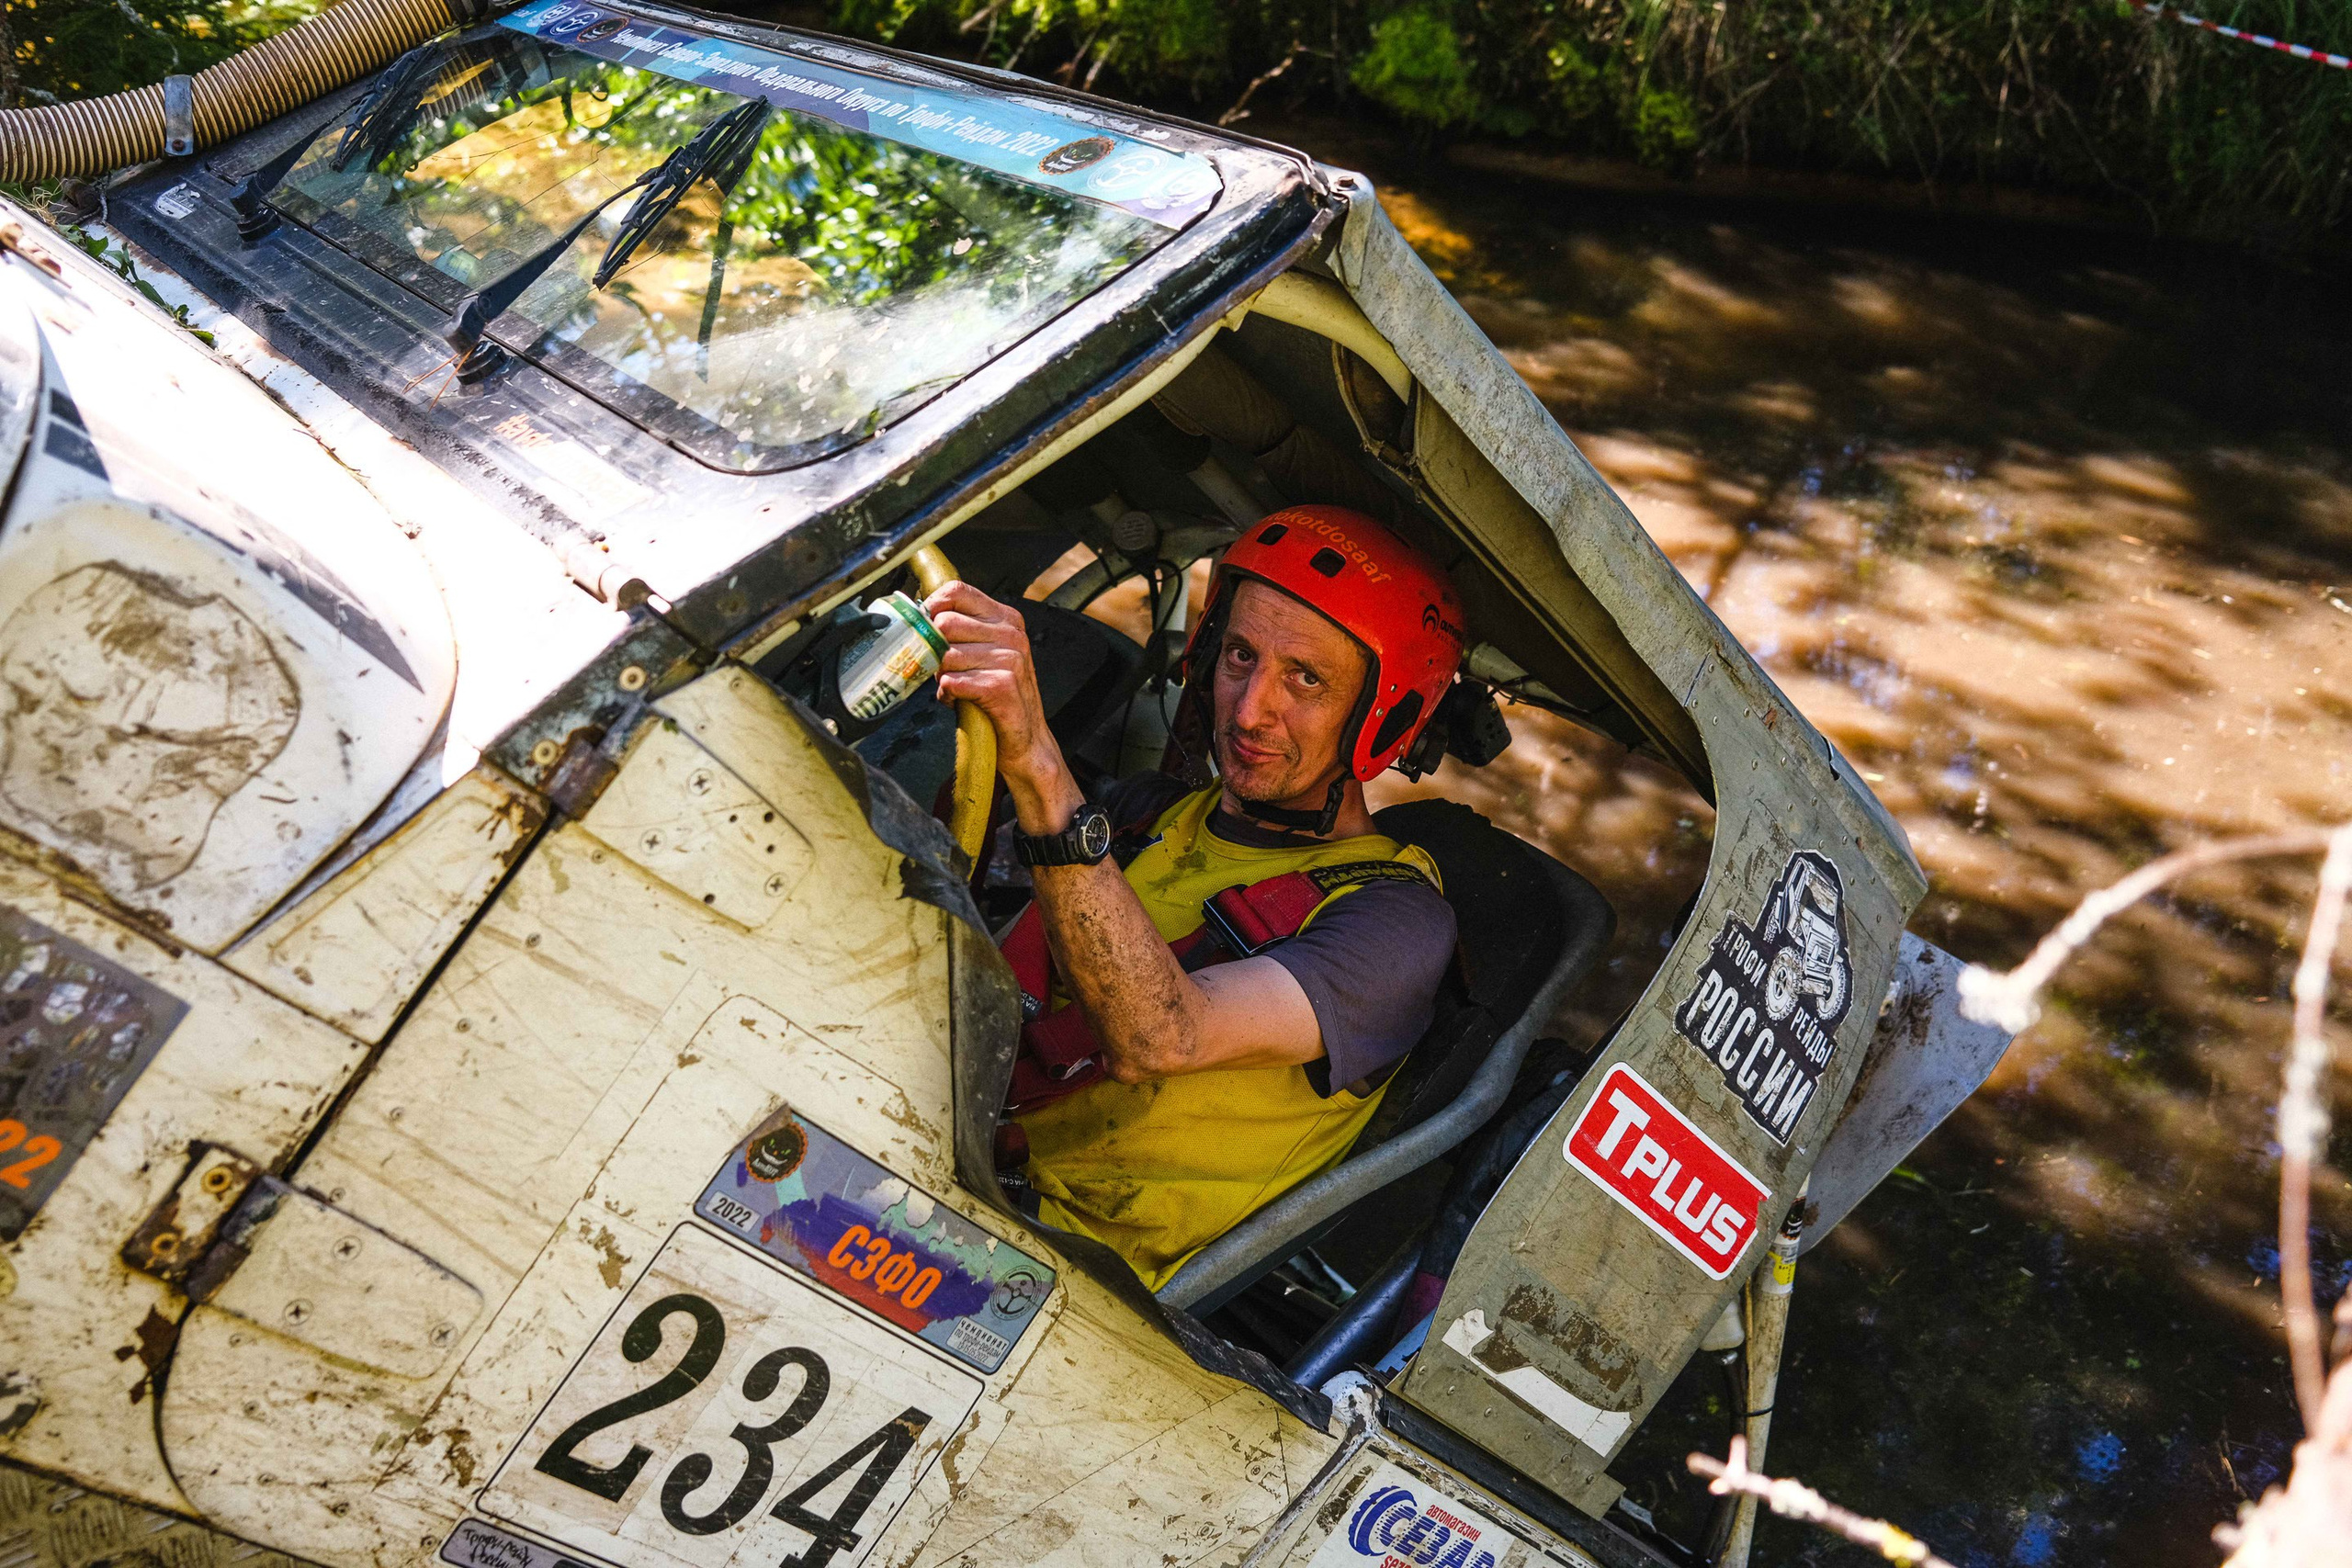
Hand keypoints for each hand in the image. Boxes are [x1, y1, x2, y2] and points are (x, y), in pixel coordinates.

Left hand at [923, 580, 1077, 827]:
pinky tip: (962, 702)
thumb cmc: (997, 695)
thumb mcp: (985, 653)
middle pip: (946, 623)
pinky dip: (949, 696)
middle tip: (946, 669)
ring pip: (946, 655)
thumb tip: (919, 616)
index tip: (926, 624)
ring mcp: (1010, 658)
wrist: (1024, 740)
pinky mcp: (1001, 685)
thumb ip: (961, 631)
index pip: (958, 591)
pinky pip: (952, 681)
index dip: (933, 605)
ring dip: (943, 677)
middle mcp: (1011, 634)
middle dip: (936, 649)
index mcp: (1006, 619)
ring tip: (958, 689)